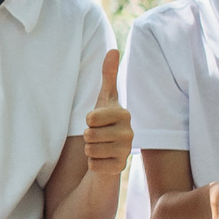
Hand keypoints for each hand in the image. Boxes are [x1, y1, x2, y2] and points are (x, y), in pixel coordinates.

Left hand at [83, 49, 132, 176]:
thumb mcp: (105, 99)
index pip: (91, 117)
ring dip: (90, 149)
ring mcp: (126, 152)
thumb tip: (113, 49)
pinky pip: (93, 165)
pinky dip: (93, 164)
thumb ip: (109, 75)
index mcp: (125, 114)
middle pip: (89, 135)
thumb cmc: (105, 122)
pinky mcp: (120, 169)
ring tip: (101, 146)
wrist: (110, 153)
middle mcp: (130, 133)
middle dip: (88, 136)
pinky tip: (103, 159)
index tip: (98, 121)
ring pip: (90, 150)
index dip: (88, 120)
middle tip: (98, 136)